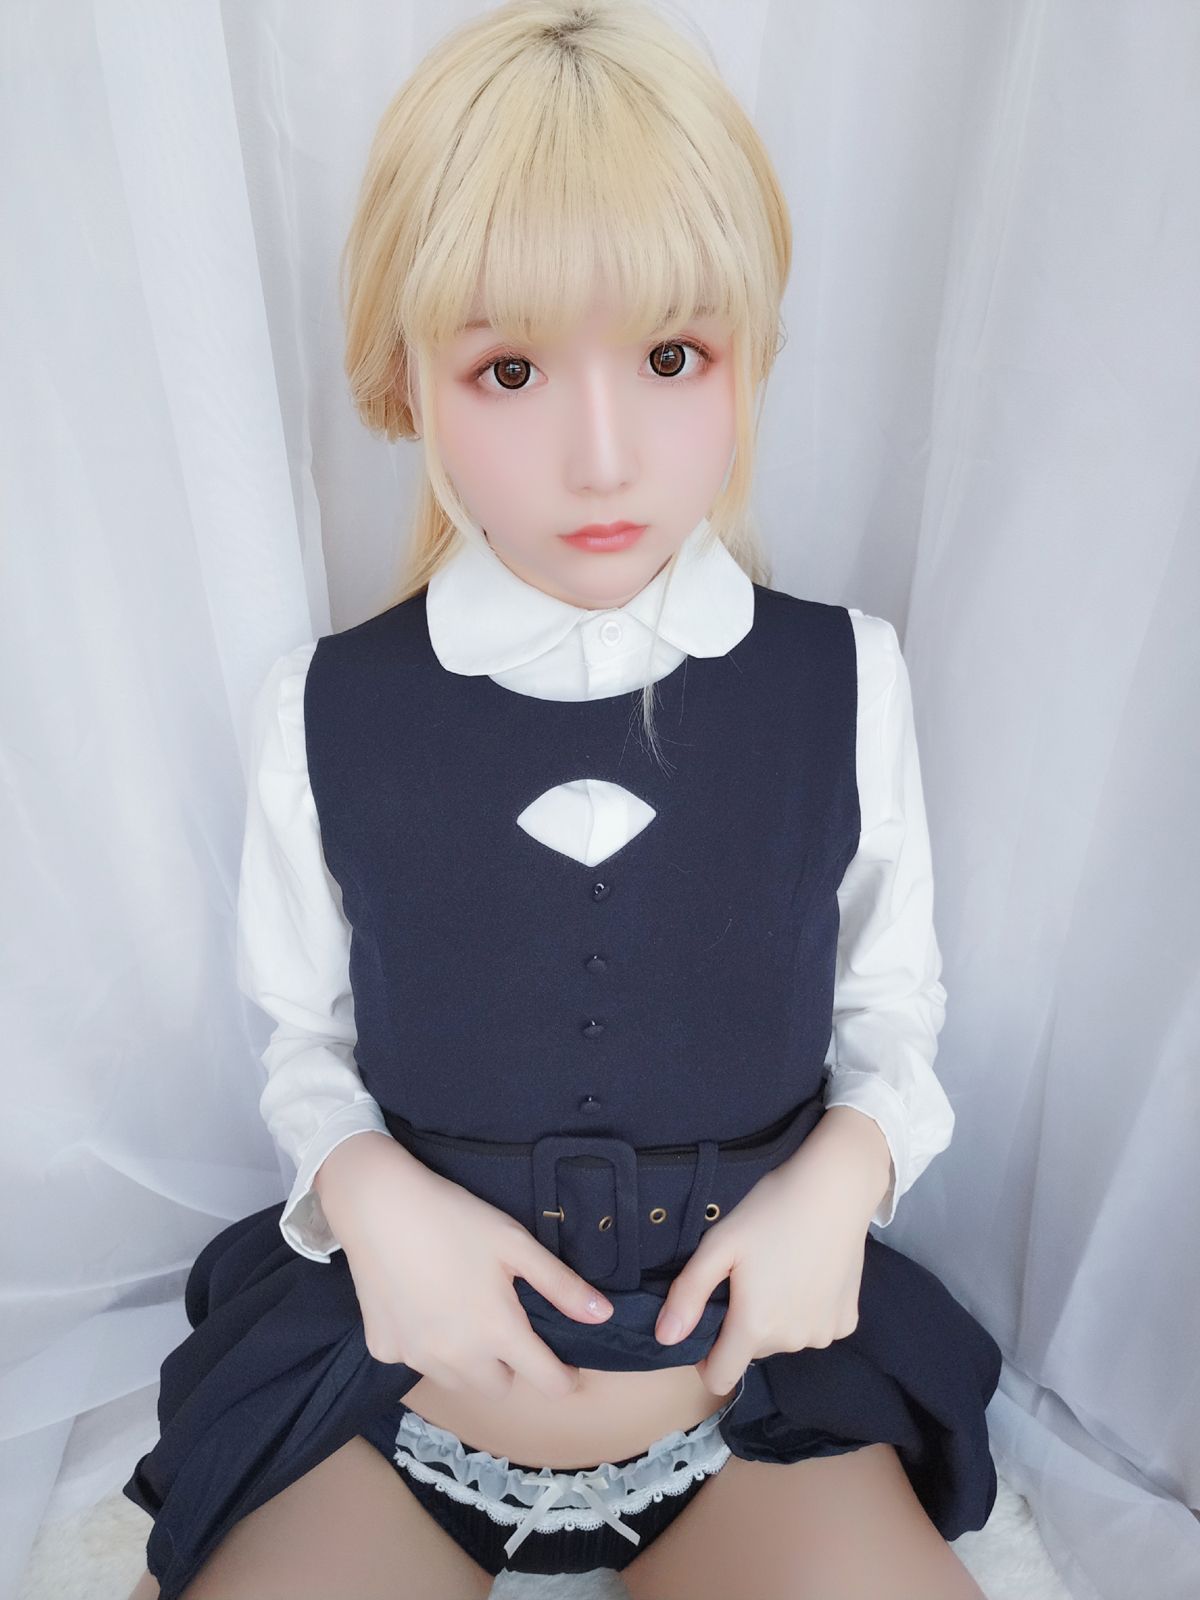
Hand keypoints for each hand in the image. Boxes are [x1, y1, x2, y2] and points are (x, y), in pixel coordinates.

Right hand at [315, 1133, 615, 1402]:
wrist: (378, 1206)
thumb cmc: (454, 1218)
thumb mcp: (515, 1243)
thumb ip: (560, 1285)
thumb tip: (602, 1316)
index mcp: (497, 1332)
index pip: (548, 1382)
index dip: (565, 1379)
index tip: (568, 1369)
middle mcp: (457, 1357)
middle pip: (499, 1387)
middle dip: (510, 1366)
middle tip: (504, 1325)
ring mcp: (416, 1358)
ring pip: (457, 1381)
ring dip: (468, 1363)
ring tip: (463, 1316)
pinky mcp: (383, 1349)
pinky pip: (416, 1363)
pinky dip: (425, 1347)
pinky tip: (422, 1308)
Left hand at [653, 1120, 883, 1396]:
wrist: (835, 1189)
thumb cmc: (771, 1210)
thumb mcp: (719, 1244)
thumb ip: (688, 1294)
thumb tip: (665, 1338)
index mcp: (755, 1326)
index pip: (719, 1377)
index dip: (704, 1357)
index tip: (707, 1320)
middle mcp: (792, 1341)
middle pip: (751, 1350)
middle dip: (742, 1322)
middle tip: (747, 1275)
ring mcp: (823, 1333)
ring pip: (783, 1339)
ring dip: (775, 1317)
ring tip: (779, 1268)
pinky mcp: (846, 1321)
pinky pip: (813, 1328)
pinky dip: (806, 1310)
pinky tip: (808, 1272)